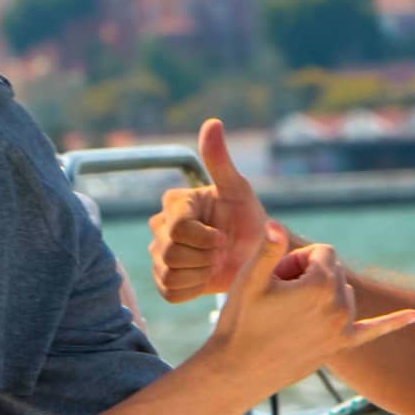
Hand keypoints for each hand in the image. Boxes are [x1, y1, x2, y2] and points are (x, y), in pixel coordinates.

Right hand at [148, 119, 271, 302]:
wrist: (255, 255)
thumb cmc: (247, 219)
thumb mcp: (238, 190)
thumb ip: (220, 161)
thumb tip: (212, 122)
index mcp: (176, 202)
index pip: (179, 227)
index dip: (205, 238)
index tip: (224, 236)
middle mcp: (160, 226)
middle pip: (171, 252)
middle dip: (204, 257)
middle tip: (221, 251)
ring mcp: (159, 254)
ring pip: (169, 273)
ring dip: (199, 274)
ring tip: (214, 264)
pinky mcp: (163, 280)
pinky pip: (170, 292)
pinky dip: (192, 289)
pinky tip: (205, 278)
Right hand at [209, 224, 414, 396]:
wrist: (239, 370)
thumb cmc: (240, 320)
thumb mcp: (250, 279)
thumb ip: (269, 248)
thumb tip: (276, 225)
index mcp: (320, 284)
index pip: (323, 252)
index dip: (296, 260)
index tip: (276, 278)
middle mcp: (339, 305)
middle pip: (332, 270)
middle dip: (307, 274)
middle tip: (277, 296)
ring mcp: (343, 327)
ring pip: (342, 292)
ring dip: (321, 294)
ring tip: (288, 313)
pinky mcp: (341, 344)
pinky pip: (373, 331)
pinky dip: (394, 323)